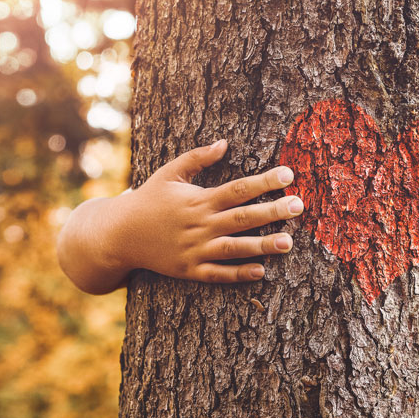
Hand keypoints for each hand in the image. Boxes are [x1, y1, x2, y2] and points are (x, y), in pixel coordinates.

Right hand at [57, 140, 304, 293]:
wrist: (119, 235)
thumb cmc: (149, 199)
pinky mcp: (190, 271)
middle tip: (299, 206)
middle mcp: (199, 225)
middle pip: (242, 218)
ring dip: (262, 246)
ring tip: (289, 243)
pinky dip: (238, 274)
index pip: (238, 188)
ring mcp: (195, 250)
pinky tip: (261, 271)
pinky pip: (217, 274)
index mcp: (198, 200)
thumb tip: (225, 143)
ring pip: (234, 248)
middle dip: (273, 212)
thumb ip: (198, 158)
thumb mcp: (169, 173)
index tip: (289, 174)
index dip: (264, 182)